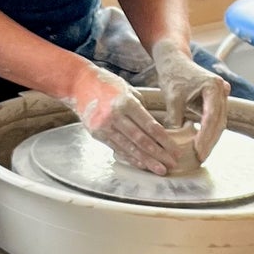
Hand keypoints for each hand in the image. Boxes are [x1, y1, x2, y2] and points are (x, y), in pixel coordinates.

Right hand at [67, 61, 176, 175]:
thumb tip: (153, 126)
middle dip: (159, 154)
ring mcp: (105, 127)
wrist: (78, 84)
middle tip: (172, 164)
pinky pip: (117, 149)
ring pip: (130, 148)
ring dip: (147, 161)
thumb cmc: (106, 84)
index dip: (165, 141)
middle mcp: (115, 116)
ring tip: (160, 170)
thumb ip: (140, 107)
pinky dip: (131, 158)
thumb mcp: (127, 89)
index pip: (150, 126)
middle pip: (142, 140)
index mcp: (126, 103)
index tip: (175, 151)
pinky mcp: (97, 134)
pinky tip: (142, 164)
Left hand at [149, 42, 228, 161]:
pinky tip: (202, 144)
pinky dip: (209, 132)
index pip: (211, 118)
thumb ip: (175, 120)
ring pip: (219, 123)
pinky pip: (215, 119)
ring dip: (211, 139)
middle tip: (200, 158)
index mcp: (213, 87)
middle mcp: (222, 90)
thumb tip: (173, 144)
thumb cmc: (173, 75)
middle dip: (210, 141)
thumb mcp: (172, 98)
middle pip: (218, 122)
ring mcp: (221, 95)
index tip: (198, 151)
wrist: (174, 59)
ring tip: (201, 154)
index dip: (205, 137)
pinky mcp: (216, 100)